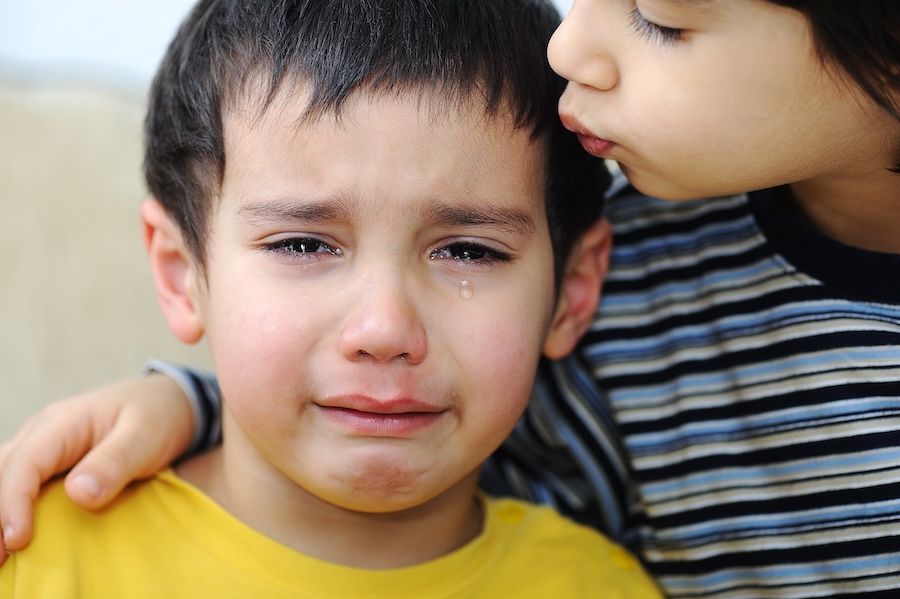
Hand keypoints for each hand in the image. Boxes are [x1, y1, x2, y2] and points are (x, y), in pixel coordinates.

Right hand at [0, 374, 193, 563]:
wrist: (166, 401)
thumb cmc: (156, 415)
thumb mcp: (145, 436)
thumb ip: (114, 463)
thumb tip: (79, 494)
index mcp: (63, 423)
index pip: (25, 464)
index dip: (14, 503)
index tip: (18, 540)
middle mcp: (41, 433)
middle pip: (2, 473)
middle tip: (0, 560)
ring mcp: (41, 447)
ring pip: (3, 476)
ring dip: (0, 512)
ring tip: (2, 555)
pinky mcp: (47, 463)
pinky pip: (19, 482)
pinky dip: (11, 507)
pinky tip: (14, 533)